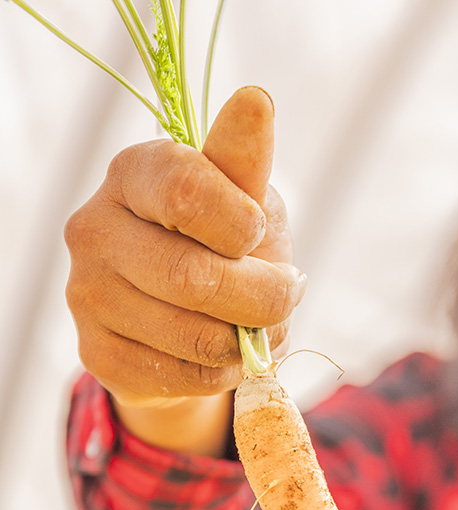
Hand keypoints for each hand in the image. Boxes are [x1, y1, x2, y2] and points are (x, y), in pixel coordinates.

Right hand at [64, 86, 305, 452]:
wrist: (187, 316)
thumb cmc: (224, 244)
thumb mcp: (244, 199)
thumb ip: (245, 164)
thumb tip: (256, 100)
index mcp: (133, 175)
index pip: (185, 190)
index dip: (241, 224)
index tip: (258, 234)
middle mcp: (94, 230)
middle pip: (195, 278)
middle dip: (264, 299)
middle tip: (285, 297)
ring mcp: (87, 295)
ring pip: (194, 337)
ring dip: (248, 342)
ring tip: (258, 329)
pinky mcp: (97, 354)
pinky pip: (183, 376)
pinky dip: (223, 372)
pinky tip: (224, 354)